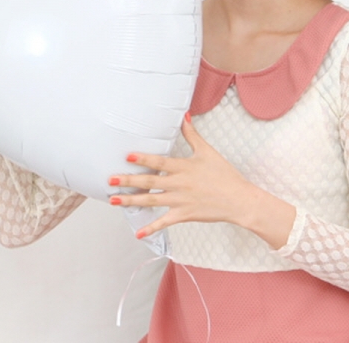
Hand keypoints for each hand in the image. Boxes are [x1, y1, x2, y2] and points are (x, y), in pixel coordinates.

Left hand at [108, 113, 256, 238]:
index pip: (160, 162)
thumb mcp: (207, 151)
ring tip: (114, 200)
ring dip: (131, 201)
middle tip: (110, 179)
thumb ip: (192, 135)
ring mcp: (180, 201)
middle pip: (150, 182)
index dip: (144, 159)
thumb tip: (185, 116)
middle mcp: (179, 184)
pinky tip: (138, 233)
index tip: (127, 157)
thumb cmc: (224, 174)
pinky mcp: (184, 214)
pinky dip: (151, 228)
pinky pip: (164, 222)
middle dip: (129, 181)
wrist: (238, 199)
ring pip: (151, 201)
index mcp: (183, 167)